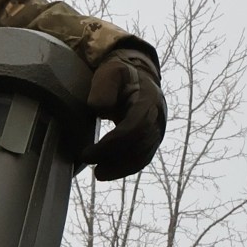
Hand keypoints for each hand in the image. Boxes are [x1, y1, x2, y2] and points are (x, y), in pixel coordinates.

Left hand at [77, 47, 164, 180]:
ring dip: (121, 168)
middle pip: (139, 146)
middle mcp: (157, 118)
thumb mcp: (110, 72)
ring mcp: (158, 130)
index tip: (89, 152)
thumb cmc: (121, 75)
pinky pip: (142, 158)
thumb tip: (101, 109)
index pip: (133, 128)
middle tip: (93, 168)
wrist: (137, 76)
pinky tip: (110, 171)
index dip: (111, 144)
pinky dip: (127, 167)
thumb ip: (103, 88)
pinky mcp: (152, 139)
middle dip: (116, 160)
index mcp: (149, 100)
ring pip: (143, 156)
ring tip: (99, 174)